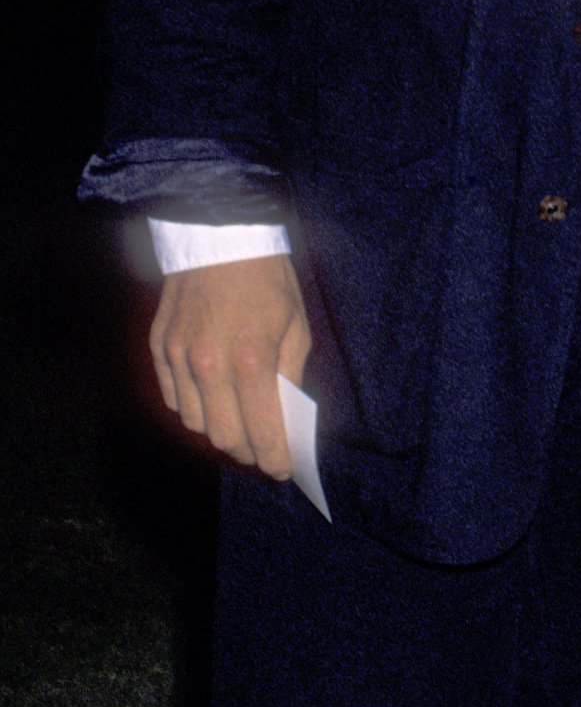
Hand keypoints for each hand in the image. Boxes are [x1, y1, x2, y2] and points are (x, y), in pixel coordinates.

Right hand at [149, 254, 310, 475]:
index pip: (261, 431)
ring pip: (193, 423)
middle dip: (247, 452)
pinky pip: (172, 398)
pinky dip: (192, 409)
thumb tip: (286, 417)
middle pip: (222, 437)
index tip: (282, 470)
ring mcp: (178, 358)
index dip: (273, 458)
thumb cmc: (267, 281)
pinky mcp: (158, 348)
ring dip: (217, 432)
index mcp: (252, 360)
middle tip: (262, 452)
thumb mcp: (296, 326)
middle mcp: (209, 365)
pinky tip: (210, 403)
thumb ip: (289, 377)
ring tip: (238, 427)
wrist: (219, 236)